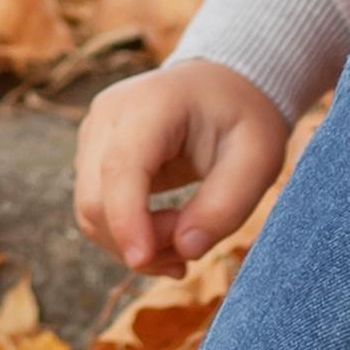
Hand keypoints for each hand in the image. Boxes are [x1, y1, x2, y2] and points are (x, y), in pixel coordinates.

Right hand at [72, 57, 292, 280]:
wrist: (225, 87)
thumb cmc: (244, 119)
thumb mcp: (258, 160)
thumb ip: (225, 206)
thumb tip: (185, 248)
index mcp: (151, 104)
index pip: (122, 168)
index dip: (126, 220)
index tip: (143, 261)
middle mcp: (109, 114)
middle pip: (96, 198)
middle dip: (139, 240)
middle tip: (191, 251)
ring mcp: (94, 133)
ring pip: (91, 211)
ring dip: (134, 243)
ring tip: (185, 244)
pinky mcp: (93, 154)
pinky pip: (96, 209)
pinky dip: (127, 235)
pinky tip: (167, 239)